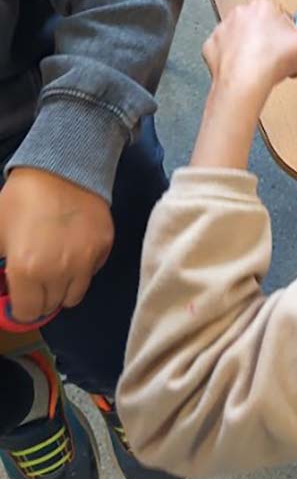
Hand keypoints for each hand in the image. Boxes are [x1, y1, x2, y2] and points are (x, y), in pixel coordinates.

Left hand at [0, 168, 112, 322]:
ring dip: (63, 287)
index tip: (20, 296)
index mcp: (27, 270)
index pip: (27, 313)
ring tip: (56, 267)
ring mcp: (86, 260)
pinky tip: (73, 248)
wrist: (63, 165)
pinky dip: (82, 268)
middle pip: (53, 306)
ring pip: (75, 294)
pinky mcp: (104, 247)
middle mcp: (59, 272)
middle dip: (41, 296)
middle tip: (36, 278)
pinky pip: (92, 272)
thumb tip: (3, 281)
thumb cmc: (23, 197)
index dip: (20, 307)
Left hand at [202, 0, 296, 111]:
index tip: (294, 46)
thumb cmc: (272, 61)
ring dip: (256, 51)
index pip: (283, 16)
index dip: (292, 34)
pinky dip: (236, 59)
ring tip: (265, 69)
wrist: (244, 83)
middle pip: (265, 27)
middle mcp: (241, 12)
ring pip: (246, 38)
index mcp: (264, 5)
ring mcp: (224, 29)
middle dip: (275, 44)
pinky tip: (246, 70)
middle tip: (282, 61)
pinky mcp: (212, 46)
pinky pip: (227, 50)